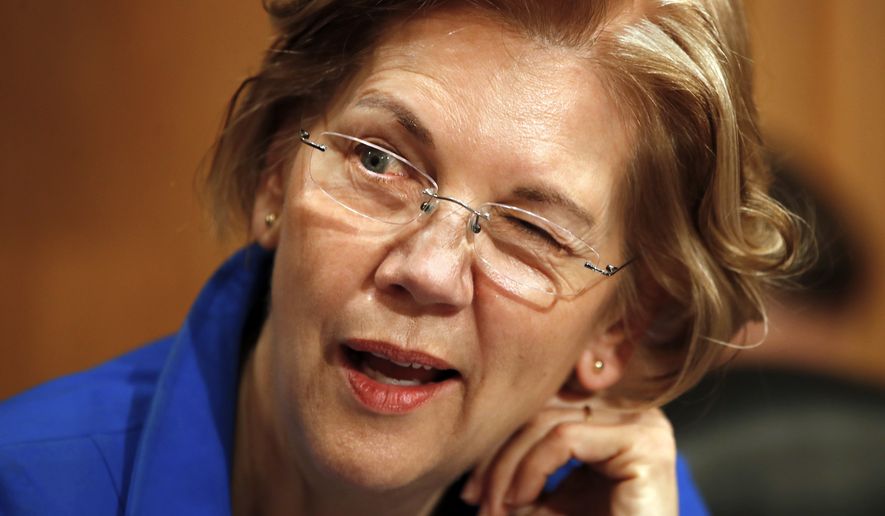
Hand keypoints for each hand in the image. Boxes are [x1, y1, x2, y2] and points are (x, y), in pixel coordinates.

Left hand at [460, 405, 677, 515]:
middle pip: (542, 408)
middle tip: (475, 499)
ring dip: (508, 468)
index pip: (541, 407)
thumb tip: (472, 462)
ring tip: (497, 508)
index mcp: (611, 419)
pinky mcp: (643, 442)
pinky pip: (564, 438)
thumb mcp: (548, 502)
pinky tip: (520, 501)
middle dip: (498, 456)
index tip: (471, 489)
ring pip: (547, 420)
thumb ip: (520, 470)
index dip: (499, 442)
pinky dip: (531, 469)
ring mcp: (642, 423)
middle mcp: (631, 412)